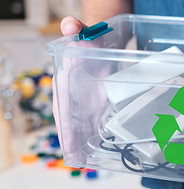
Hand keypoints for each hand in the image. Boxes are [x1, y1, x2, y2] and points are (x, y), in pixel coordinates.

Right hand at [53, 17, 109, 163]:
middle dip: (74, 141)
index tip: (70, 145)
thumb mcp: (85, 34)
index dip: (66, 127)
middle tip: (79, 160)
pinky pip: (94, 120)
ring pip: (81, 124)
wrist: (100, 44)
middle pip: (71, 121)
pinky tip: (98, 144)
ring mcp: (84, 100)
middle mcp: (73, 95)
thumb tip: (70, 24)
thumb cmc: (89, 41)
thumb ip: (77, 30)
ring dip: (83, 141)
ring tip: (87, 159)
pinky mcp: (96, 102)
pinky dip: (94, 133)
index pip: (63, 108)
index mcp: (66, 82)